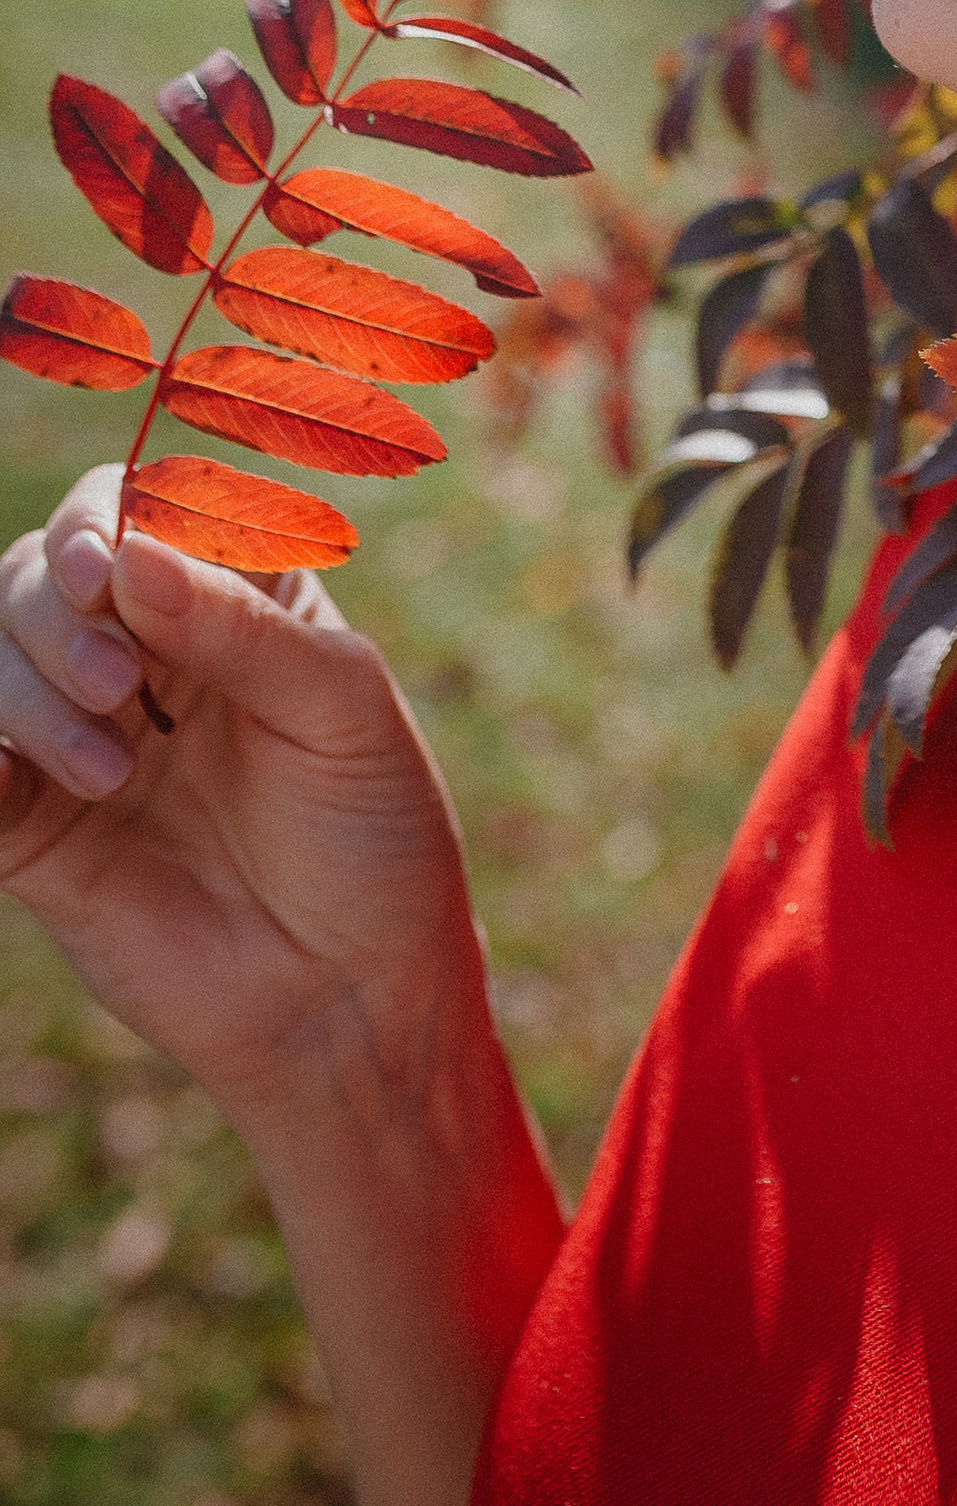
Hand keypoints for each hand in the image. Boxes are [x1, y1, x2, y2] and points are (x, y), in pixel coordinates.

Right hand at [0, 466, 483, 1136]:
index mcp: (231, 595)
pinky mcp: (35, 830)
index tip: (105, 568)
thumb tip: (129, 555)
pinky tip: (12, 781)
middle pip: (43, 572)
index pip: (137, 509)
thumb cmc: (372, 835)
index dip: (104, 520)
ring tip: (110, 767)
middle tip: (119, 690)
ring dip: (27, 687)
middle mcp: (145, 650)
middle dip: (59, 612)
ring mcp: (83, 735)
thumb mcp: (338, 711)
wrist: (350, 997)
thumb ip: (240, 629)